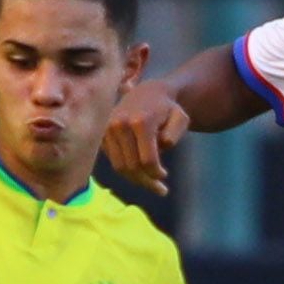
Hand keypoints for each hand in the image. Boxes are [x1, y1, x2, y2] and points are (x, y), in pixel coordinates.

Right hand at [102, 80, 191, 195]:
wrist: (146, 93)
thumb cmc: (167, 109)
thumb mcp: (181, 118)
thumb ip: (175, 133)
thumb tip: (162, 146)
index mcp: (140, 121)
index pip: (146, 160)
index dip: (156, 174)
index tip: (164, 177)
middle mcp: (119, 125)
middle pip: (132, 166)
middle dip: (147, 181)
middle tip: (161, 189)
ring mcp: (107, 130)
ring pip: (120, 167)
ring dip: (136, 180)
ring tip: (152, 184)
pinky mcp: (101, 135)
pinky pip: (114, 161)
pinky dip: (126, 170)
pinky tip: (140, 172)